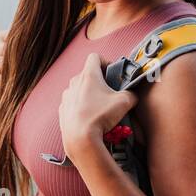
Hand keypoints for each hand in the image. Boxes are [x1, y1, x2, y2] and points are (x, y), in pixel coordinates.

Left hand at [59, 53, 136, 167]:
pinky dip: (81, 107)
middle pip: (87, 74)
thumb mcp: (125, 102)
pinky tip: (90, 118)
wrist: (80, 138)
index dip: (105, 61)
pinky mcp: (62, 110)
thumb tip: (132, 96)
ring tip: (99, 108)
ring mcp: (67, 96)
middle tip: (109, 93)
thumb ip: (131, 94)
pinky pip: (73, 103)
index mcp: (88, 75)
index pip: (95, 57)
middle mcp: (74, 83)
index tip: (112, 73)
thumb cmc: (101, 116)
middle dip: (99, 81)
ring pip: (79, 89)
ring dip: (89, 94)